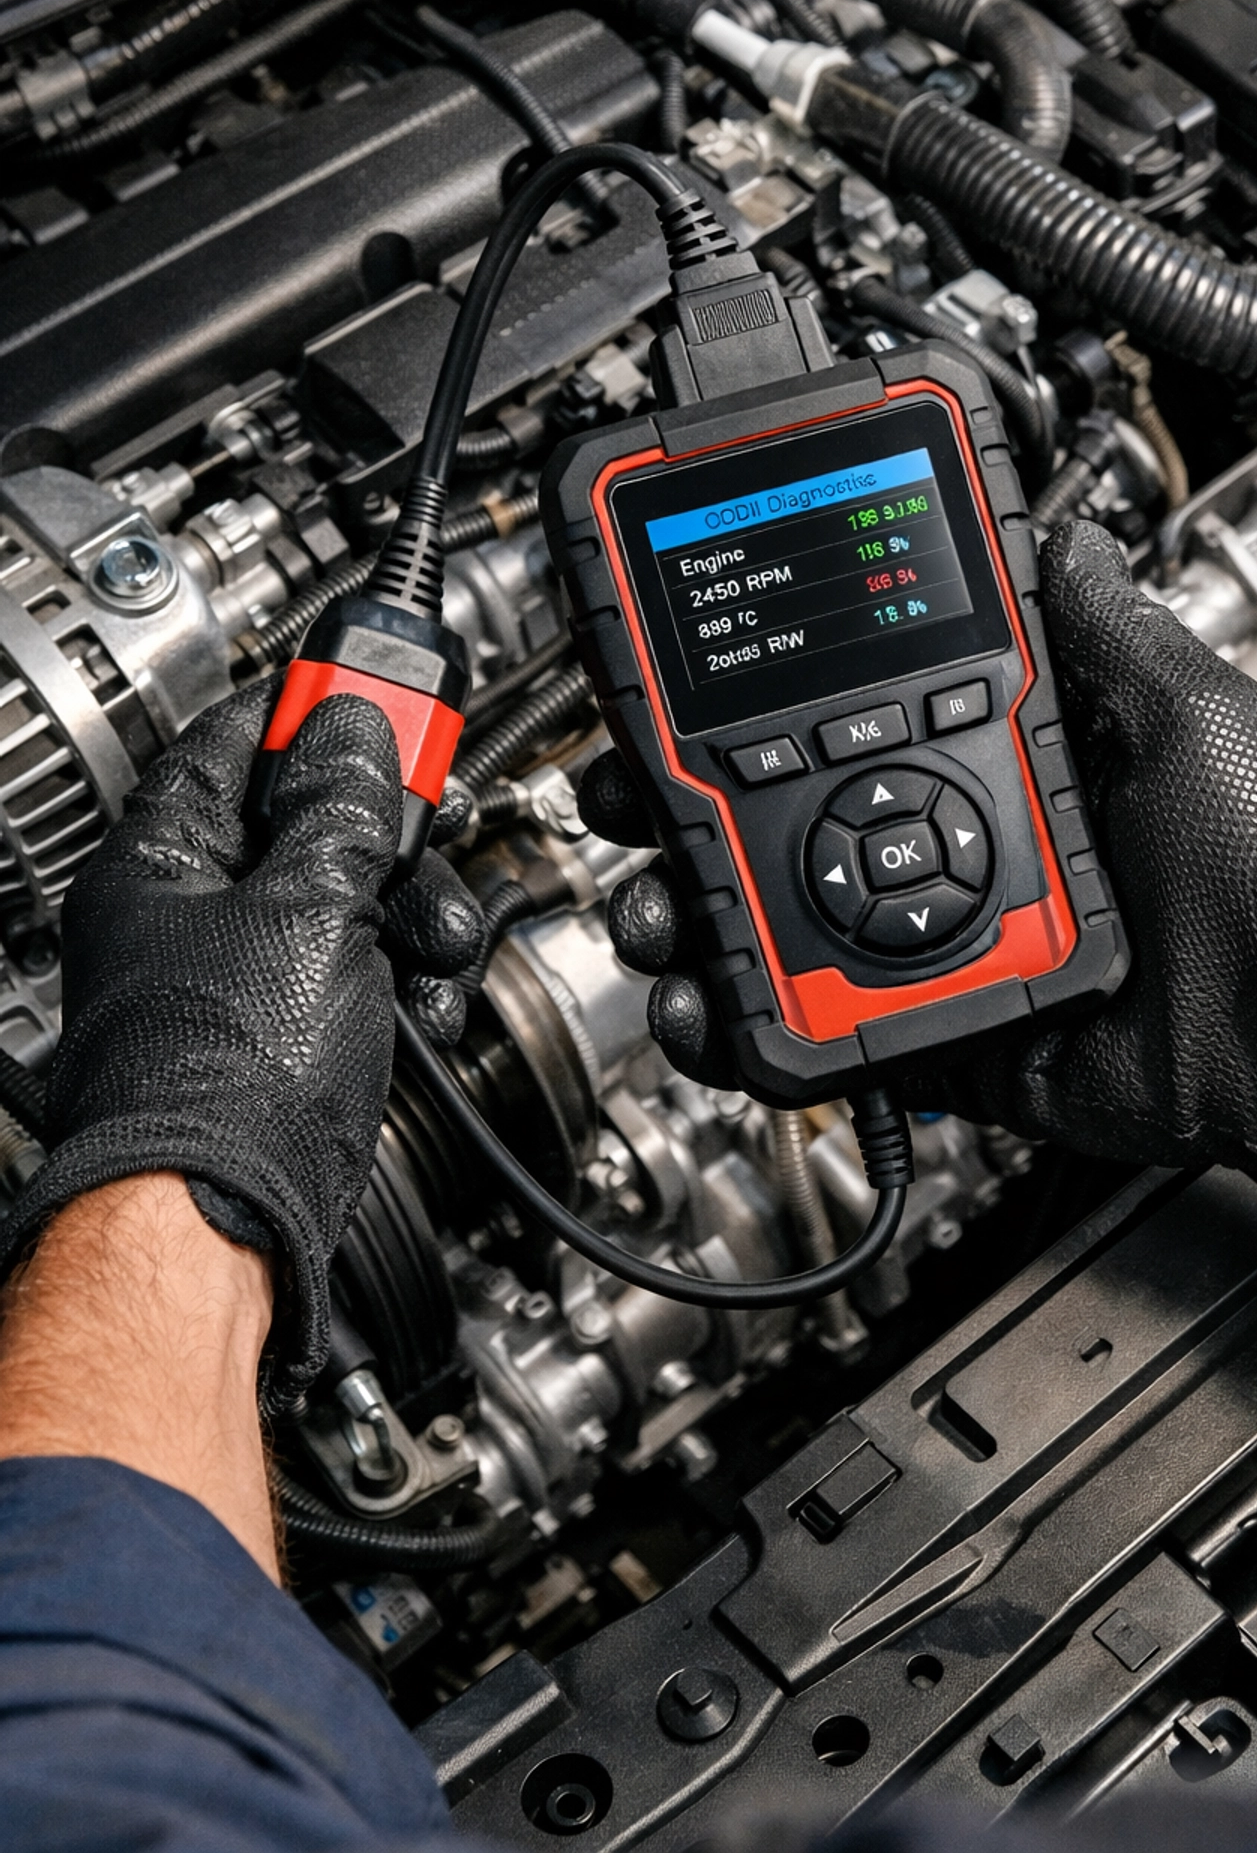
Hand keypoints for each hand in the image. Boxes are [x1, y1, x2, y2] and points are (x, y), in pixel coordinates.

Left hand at [0, 682, 485, 1406]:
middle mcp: (180, 920)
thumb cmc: (229, 1083)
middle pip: (301, 826)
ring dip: (407, 919)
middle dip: (386, 838)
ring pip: (339, 905)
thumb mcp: (313, 909)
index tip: (375, 689)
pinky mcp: (272, 1044)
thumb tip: (354, 727)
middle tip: (425, 836)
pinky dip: (395, 984)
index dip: (314, 708)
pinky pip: (347, 978)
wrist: (228, 1232)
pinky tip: (420, 1005)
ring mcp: (227, 985)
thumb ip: (343, 808)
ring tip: (434, 951)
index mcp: (158, 865)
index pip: (235, 740)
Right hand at [590, 526, 1256, 1245]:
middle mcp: (954, 852)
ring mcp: (941, 947)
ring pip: (791, 933)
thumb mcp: (1183, 705)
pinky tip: (701, 1008)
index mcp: (998, 769)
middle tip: (630, 794)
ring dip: (700, 920)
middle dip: (689, 813)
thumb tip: (1060, 532)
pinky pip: (834, 1039)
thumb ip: (1103, 625)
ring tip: (652, 904)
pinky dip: (754, 1038)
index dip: (761, 707)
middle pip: (789, 830)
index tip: (691, 683)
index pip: (849, 722)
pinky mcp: (945, 1037)